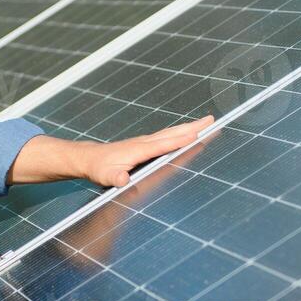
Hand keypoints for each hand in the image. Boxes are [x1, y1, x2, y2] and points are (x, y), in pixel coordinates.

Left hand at [75, 115, 214, 186]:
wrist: (89, 158)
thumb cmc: (98, 168)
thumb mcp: (104, 177)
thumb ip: (115, 179)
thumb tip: (123, 180)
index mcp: (138, 150)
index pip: (163, 144)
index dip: (179, 140)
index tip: (196, 134)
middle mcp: (144, 142)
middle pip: (172, 133)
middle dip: (193, 127)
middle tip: (211, 120)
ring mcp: (145, 141)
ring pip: (171, 132)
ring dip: (190, 126)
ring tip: (207, 122)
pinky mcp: (145, 143)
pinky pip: (167, 136)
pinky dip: (180, 132)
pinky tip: (188, 131)